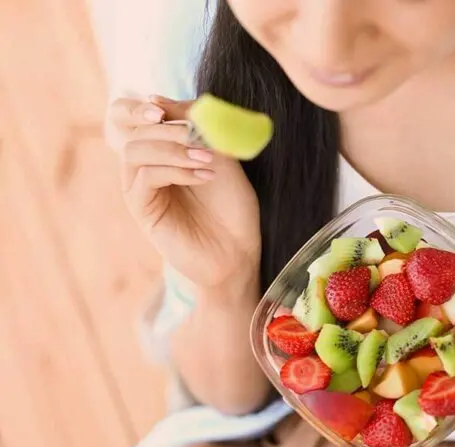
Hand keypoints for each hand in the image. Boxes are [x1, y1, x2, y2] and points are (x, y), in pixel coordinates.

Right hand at [107, 96, 261, 288]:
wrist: (238, 250)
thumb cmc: (232, 205)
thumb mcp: (220, 155)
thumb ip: (195, 125)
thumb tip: (157, 98)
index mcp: (158, 150)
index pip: (126, 117)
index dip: (136, 107)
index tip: (161, 107)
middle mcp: (143, 167)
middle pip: (129, 130)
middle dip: (164, 126)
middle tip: (195, 132)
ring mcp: (140, 189)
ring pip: (135, 151)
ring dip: (172, 148)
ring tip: (206, 158)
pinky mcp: (142, 210)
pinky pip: (146, 177)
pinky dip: (175, 170)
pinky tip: (203, 175)